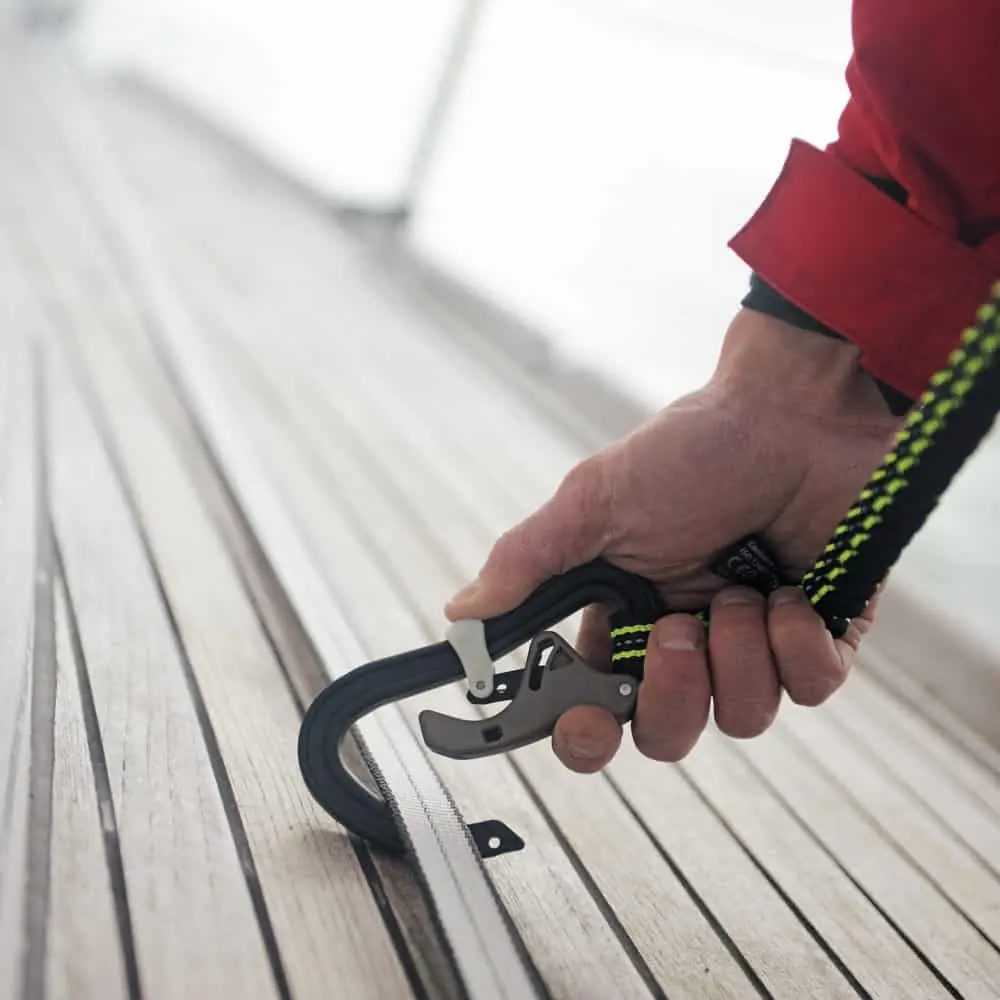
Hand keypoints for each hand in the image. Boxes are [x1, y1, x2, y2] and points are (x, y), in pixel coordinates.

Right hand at [445, 310, 904, 771]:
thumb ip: (528, 561)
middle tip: (677, 631)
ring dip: (739, 655)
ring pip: (741, 718)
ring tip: (745, 589)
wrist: (797, 411)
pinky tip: (790, 593)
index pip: (591, 704)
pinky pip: (811, 688)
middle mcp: (685, 637)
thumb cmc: (694, 449)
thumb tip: (461, 613)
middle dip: (671, 696)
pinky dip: (798, 647)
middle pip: (665, 732)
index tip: (584, 719)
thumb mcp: (597, 501)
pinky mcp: (819, 633)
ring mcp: (753, 640)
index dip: (583, 730)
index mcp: (623, 614)